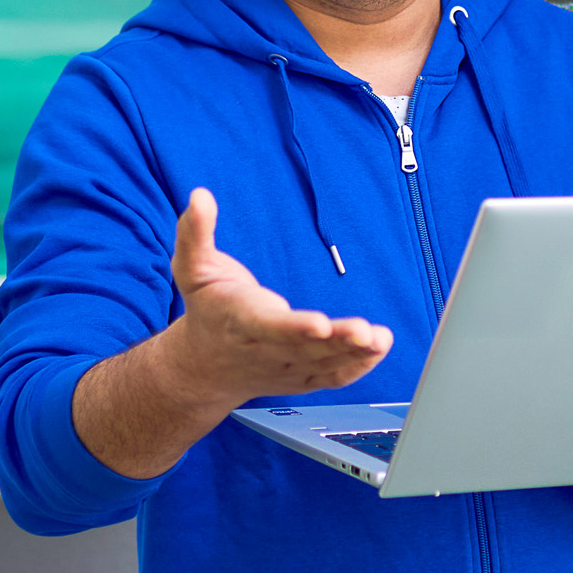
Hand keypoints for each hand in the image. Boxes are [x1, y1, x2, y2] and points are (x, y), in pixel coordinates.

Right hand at [157, 188, 393, 404]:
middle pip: (304, 348)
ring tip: (381, 338)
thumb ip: (194, 233)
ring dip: (354, 352)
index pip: (268, 327)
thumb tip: (199, 196)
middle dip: (336, 341)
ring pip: (323, 363)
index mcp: (240, 323)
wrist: (205, 366)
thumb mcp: (191, 268)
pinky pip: (333, 376)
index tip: (319, 323)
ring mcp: (286, 367)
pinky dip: (357, 367)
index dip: (293, 327)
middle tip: (365, 331)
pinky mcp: (303, 377)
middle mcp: (265, 350)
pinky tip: (378, 350)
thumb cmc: (207, 308)